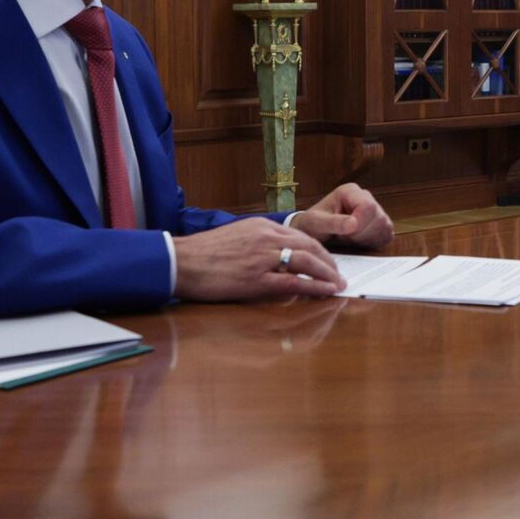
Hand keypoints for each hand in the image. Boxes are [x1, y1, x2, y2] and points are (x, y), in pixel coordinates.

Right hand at [173, 217, 343, 301]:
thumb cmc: (203, 253)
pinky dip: (314, 286)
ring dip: (327, 274)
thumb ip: (259, 242)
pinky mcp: (256, 279)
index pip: (301, 236)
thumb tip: (277, 255)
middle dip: (329, 262)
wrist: (180, 261)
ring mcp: (263, 258)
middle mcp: (267, 238)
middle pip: (310, 246)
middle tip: (339, 275)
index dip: (319, 250)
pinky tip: (325, 291)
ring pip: (307, 262)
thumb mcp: (236, 236)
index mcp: (262, 226)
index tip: (327, 260)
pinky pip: (294, 282)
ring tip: (338, 284)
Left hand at [288, 183, 393, 250]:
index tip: (344, 233)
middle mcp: (365, 197)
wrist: (312, 232)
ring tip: (348, 238)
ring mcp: (375, 210)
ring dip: (366, 239)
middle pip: (379, 217)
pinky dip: (373, 242)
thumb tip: (354, 223)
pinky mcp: (380, 223)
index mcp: (350, 191)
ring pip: (385, 227)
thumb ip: (334, 223)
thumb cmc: (311, 224)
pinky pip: (386, 235)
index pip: (368, 206)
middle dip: (362, 234)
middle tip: (343, 236)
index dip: (359, 224)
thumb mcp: (316, 223)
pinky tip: (357, 241)